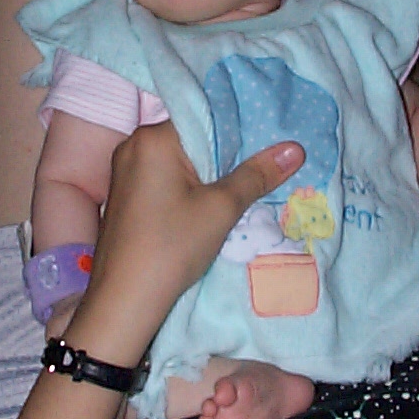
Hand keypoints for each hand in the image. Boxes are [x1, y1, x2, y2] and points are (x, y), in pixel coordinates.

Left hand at [68, 121, 305, 360]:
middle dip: (224, 154)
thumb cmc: (171, 247)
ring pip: (178, 161)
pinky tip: (209, 206)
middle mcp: (133, 146)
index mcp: (152, 139)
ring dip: (207, 174)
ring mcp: (124, 171)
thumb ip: (256, 174)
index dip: (238, 130)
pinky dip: (188, 187)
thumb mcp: (221, 209)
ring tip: (240, 188)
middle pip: (191, 139)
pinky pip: (164, 178)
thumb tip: (295, 149)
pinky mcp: (125, 195)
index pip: (204, 118)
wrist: (124, 300)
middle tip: (260, 167)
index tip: (267, 142)